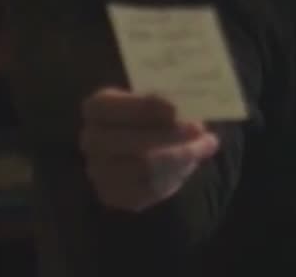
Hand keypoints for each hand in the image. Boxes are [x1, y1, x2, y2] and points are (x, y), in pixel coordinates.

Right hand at [80, 87, 220, 210]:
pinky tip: (190, 162)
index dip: (144, 108)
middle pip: (132, 141)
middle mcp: (91, 139)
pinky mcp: (114, 195)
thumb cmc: (153, 116)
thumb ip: (167, 102)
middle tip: (200, 130)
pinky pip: (149, 189)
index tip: (175, 108)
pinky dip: (175, 175)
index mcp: (97, 108)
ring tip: (204, 145)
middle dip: (171, 136)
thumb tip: (187, 108)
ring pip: (145, 168)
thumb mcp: (158, 100)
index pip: (113, 107)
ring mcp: (99, 170)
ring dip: (181, 156)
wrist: (146, 147)